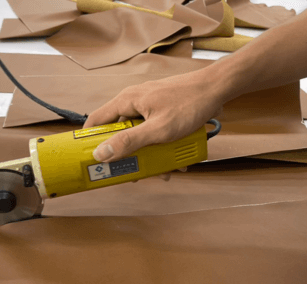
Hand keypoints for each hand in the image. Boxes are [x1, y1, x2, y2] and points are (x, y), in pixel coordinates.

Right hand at [84, 69, 226, 162]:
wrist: (217, 88)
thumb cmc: (190, 104)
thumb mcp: (158, 129)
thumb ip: (129, 141)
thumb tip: (101, 153)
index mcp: (127, 101)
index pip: (96, 121)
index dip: (89, 141)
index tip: (89, 160)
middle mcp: (135, 102)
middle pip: (119, 132)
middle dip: (127, 155)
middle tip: (132, 172)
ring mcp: (149, 106)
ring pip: (139, 135)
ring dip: (148, 154)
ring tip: (163, 170)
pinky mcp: (162, 111)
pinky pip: (154, 132)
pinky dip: (161, 147)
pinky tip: (175, 159)